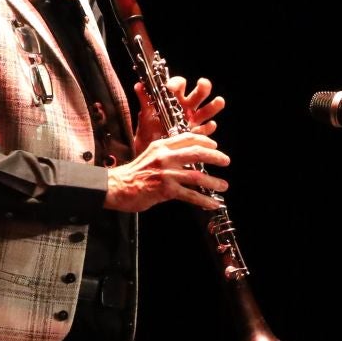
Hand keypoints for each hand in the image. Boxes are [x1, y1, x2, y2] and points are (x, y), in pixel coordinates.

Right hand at [103, 131, 228, 211]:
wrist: (115, 187)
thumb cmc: (132, 173)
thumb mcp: (150, 155)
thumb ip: (167, 154)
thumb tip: (187, 159)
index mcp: (161, 145)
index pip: (188, 137)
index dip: (205, 141)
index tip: (214, 146)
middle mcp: (165, 156)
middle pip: (197, 152)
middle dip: (215, 156)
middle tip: (225, 161)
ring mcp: (166, 173)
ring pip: (197, 176)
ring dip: (213, 181)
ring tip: (223, 185)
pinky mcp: (166, 190)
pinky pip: (190, 195)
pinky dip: (204, 200)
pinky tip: (212, 203)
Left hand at [131, 75, 225, 154]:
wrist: (149, 147)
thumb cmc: (148, 128)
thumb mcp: (145, 114)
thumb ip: (144, 99)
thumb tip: (138, 85)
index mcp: (173, 98)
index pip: (179, 85)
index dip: (177, 84)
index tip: (170, 87)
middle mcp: (185, 107)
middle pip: (198, 94)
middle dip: (203, 87)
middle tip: (203, 84)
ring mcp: (192, 120)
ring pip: (206, 110)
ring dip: (214, 105)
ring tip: (219, 101)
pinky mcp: (195, 133)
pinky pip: (205, 129)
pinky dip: (208, 127)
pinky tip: (210, 125)